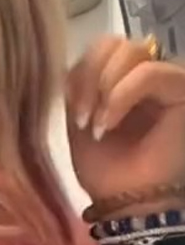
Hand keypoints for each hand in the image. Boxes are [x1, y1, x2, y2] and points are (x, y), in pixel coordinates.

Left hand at [66, 35, 184, 214]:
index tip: (70, 112)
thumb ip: (77, 84)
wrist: (128, 201)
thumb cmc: (106, 167)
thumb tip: (76, 60)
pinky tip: (109, 124)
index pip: (99, 47)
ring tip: (96, 123)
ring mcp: (172, 79)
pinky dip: (121, 96)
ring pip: (131, 51)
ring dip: (102, 88)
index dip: (78, 71)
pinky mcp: (184, 90)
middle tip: (82, 118)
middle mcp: (150, 72)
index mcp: (122, 76)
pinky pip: (150, 73)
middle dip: (87, 78)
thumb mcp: (79, 118)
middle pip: (113, 43)